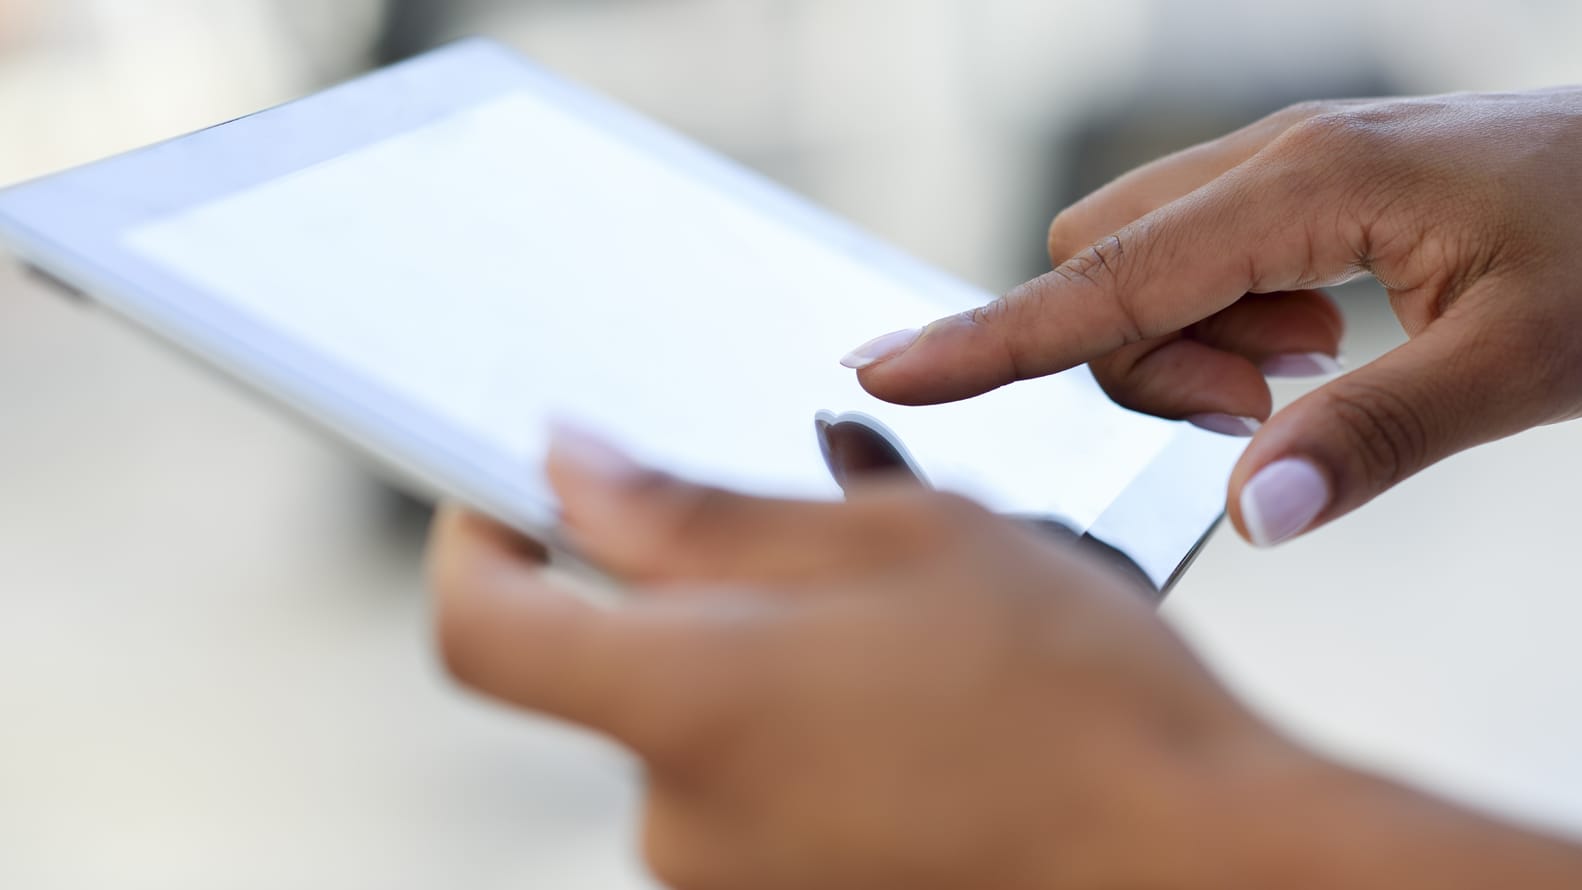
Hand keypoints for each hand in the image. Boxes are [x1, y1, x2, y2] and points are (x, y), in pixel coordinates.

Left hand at [427, 432, 1581, 889]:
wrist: (1194, 859)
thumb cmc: (1072, 695)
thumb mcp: (893, 544)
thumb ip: (700, 515)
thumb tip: (574, 474)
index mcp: (688, 702)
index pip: (481, 626)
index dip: (473, 545)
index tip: (507, 494)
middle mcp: (682, 816)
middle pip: (609, 670)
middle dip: (683, 591)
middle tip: (810, 538)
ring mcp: (733, 879)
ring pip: (696, 722)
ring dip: (763, 653)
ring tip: (898, 622)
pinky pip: (749, 788)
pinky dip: (796, 724)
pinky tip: (904, 698)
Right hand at [844, 89, 1581, 545]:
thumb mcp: (1527, 361)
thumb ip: (1374, 440)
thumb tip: (1248, 517)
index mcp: (1309, 186)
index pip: (1103, 279)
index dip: (989, 334)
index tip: (886, 366)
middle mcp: (1276, 160)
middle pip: (1103, 263)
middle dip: (1136, 356)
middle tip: (1262, 409)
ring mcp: (1290, 168)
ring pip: (1146, 262)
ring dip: (1190, 345)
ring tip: (1312, 374)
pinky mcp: (1310, 189)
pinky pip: (1204, 257)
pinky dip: (1227, 322)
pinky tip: (1322, 346)